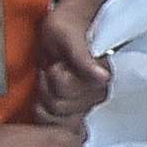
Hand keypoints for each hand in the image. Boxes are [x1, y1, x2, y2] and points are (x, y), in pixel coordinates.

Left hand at [33, 0, 113, 123]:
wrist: (65, 24)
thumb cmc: (67, 26)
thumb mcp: (70, 37)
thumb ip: (85, 59)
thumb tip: (103, 77)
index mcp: (100, 80)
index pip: (67, 96)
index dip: (55, 79)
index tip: (56, 64)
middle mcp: (95, 96)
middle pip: (60, 109)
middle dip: (48, 87)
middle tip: (52, 67)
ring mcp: (82, 104)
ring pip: (55, 116)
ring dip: (45, 94)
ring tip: (50, 75)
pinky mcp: (70, 108)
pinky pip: (53, 122)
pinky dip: (44, 110)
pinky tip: (46, 93)